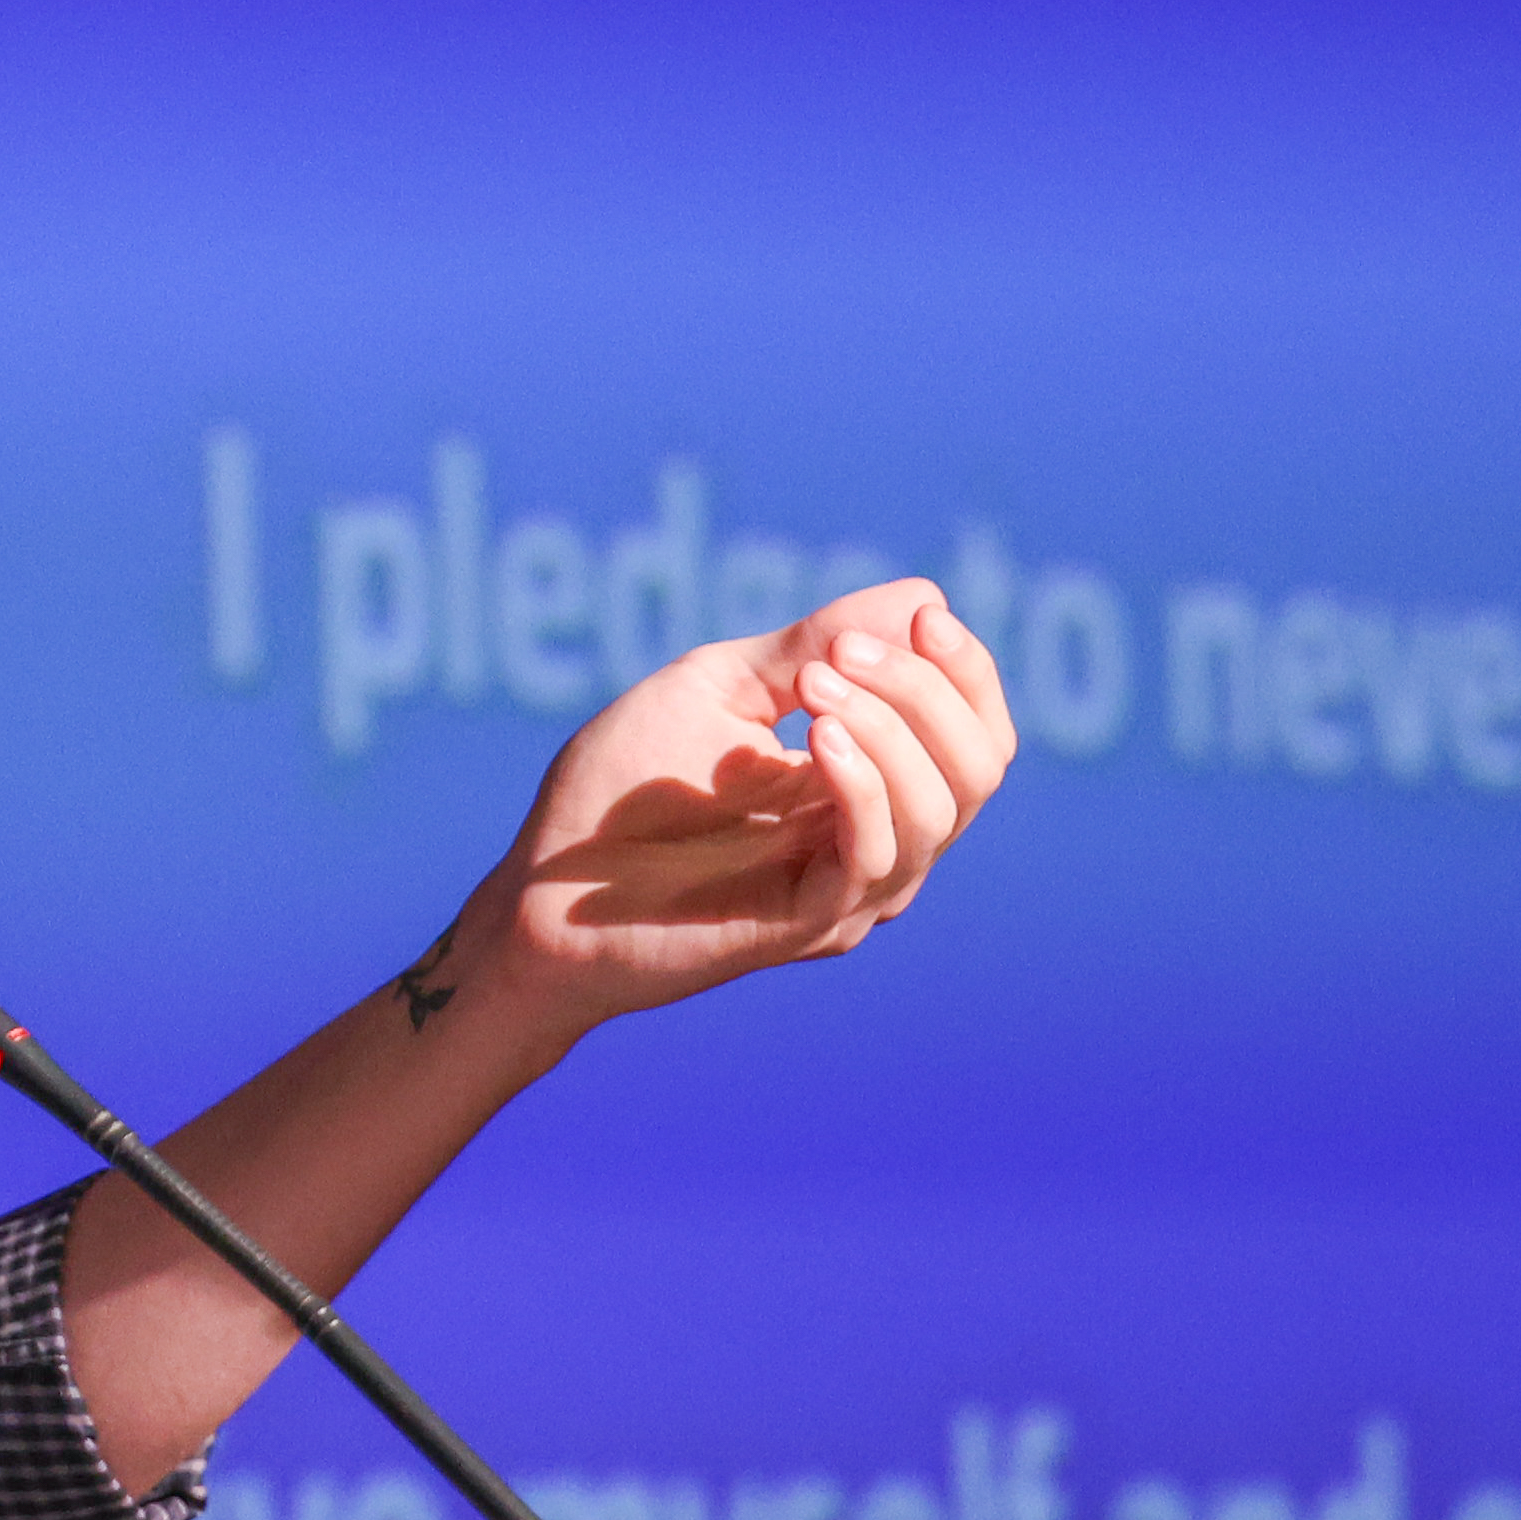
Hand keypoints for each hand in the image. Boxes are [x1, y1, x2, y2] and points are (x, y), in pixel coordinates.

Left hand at [483, 581, 1015, 1030]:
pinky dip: (861, 785)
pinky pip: (877, 855)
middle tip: (842, 655)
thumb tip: (924, 596)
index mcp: (866, 784)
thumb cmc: (619, 790)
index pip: (974, 732)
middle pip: (980, 768)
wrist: (540, 890)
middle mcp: (875, 839)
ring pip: (942, 811)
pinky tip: (814, 738)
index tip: (922, 617)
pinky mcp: (811, 923)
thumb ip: (813, 647)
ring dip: (888, 729)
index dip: (966, 670)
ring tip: (813, 690)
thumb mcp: (718, 688)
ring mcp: (850, 889)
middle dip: (929, 692)